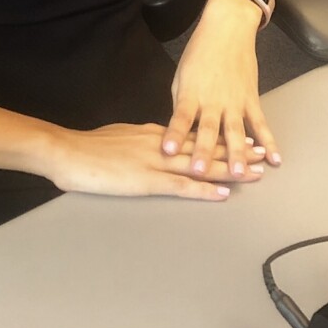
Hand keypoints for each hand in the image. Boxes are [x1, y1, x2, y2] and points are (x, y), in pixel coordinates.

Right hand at [43, 123, 263, 199]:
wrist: (66, 151)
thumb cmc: (86, 147)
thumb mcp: (119, 135)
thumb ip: (140, 139)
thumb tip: (155, 140)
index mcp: (154, 133)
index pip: (193, 134)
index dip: (219, 137)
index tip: (239, 136)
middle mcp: (161, 143)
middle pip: (205, 146)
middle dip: (234, 150)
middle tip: (261, 152)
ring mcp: (155, 161)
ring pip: (200, 165)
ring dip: (230, 168)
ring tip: (255, 170)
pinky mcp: (146, 180)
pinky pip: (182, 187)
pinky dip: (204, 191)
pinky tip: (223, 194)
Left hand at [163, 0, 281, 178]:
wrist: (227, 28)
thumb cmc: (200, 53)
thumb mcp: (182, 77)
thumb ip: (182, 106)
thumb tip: (180, 133)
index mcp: (191, 94)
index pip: (180, 118)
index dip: (173, 135)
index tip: (167, 151)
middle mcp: (213, 101)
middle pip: (208, 130)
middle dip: (204, 152)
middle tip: (201, 171)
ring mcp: (235, 101)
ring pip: (236, 132)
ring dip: (238, 154)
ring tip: (240, 174)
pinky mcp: (251, 99)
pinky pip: (261, 124)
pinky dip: (269, 142)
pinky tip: (274, 159)